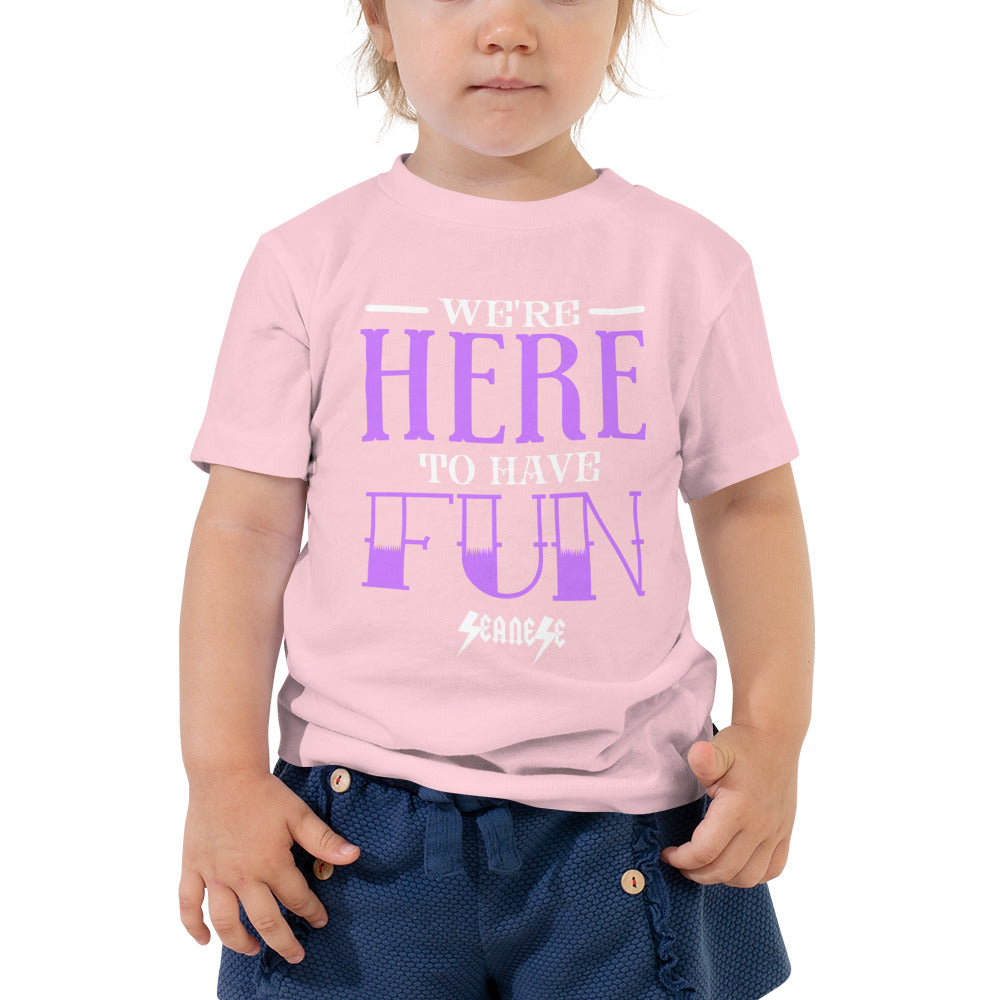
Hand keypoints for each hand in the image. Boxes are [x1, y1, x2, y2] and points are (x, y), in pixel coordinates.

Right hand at [179, 770, 359, 962]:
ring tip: (253, 949)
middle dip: (283, 942)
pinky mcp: (193, 867)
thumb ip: (324, 840)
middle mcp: (242, 877)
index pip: (297, 898)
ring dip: (239, 942)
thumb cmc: (263, 793)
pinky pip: (188, 905)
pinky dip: (193, 926)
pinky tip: (204, 940)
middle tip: (295, 955)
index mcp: (271, 864)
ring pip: (225, 922)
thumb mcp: (298, 814)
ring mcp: (214, 875)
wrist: (224, 774)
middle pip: (264, 921)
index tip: (320, 920)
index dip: (312, 912)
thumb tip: (354, 856)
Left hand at [660, 724, 797, 886]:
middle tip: (681, 864)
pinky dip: (752, 875)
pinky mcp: (785, 832)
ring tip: (705, 866)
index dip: (682, 859)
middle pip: (724, 870)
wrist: (775, 737)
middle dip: (697, 873)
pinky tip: (734, 865)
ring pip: (749, 877)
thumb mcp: (718, 748)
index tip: (668, 854)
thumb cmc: (742, 744)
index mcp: (739, 809)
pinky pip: (773, 869)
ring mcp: (776, 832)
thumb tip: (698, 754)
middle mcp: (760, 826)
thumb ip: (704, 759)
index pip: (706, 851)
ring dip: (723, 878)